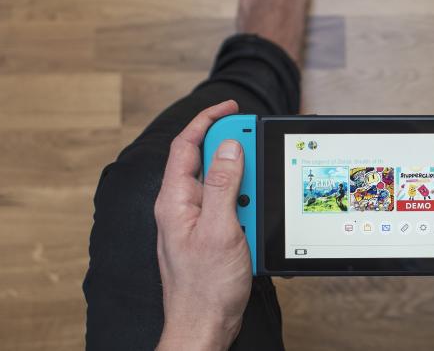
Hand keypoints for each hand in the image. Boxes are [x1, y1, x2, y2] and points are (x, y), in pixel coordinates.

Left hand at [154, 100, 250, 350]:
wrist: (205, 326)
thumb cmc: (204, 287)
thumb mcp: (220, 230)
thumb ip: (224, 185)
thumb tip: (229, 147)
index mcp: (175, 200)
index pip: (186, 145)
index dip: (208, 120)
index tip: (231, 108)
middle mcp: (184, 206)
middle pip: (209, 162)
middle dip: (236, 156)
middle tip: (258, 155)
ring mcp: (198, 221)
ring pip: (226, 186)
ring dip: (246, 190)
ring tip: (255, 209)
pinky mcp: (213, 234)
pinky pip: (233, 209)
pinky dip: (248, 211)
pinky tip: (254, 226)